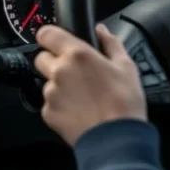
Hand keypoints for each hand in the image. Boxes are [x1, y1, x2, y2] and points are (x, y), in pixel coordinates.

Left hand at [34, 24, 146, 146]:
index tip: (56, 41)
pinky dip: (60, 105)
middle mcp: (59, 71)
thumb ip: (110, 43)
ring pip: (47, 82)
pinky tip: (78, 110)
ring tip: (82, 96)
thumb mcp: (126, 66)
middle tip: (75, 72)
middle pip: (42, 58)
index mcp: (77, 54)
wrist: (116, 139)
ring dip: (59, 85)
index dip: (50, 36)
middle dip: (54, 62)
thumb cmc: (124, 103)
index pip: (47, 33)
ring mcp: (51, 93)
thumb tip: (101, 30)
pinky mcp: (48, 113)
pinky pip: (49, 103)